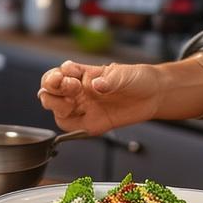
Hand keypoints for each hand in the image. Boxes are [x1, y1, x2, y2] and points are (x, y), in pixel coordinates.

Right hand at [37, 59, 162, 133]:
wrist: (153, 95)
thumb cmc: (136, 79)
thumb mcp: (123, 74)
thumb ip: (109, 80)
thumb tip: (95, 85)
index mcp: (82, 74)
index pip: (57, 74)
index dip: (55, 76)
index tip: (64, 76)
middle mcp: (79, 91)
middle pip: (49, 92)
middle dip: (51, 91)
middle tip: (69, 89)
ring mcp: (84, 108)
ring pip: (57, 110)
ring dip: (57, 107)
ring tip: (71, 104)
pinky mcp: (91, 124)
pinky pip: (72, 127)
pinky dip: (71, 124)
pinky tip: (83, 119)